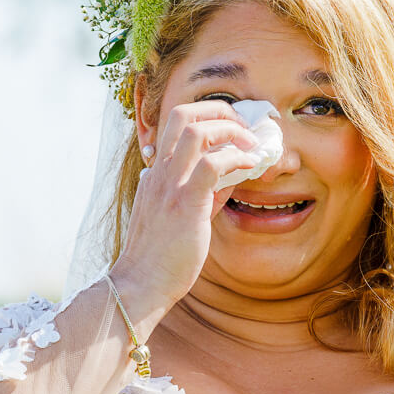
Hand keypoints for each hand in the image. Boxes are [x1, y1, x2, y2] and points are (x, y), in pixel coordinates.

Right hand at [109, 99, 259, 324]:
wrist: (142, 284)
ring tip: (251, 143)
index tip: (232, 129)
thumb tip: (231, 174)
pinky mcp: (184, 203)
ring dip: (230, 129)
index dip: (208, 117)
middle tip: (243, 126)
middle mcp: (160, 172)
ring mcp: (169, 185)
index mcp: (157, 173)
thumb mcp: (179, 215)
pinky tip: (251, 165)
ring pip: (195, 130)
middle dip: (219, 110)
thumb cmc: (161, 257)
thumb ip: (201, 191)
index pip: (177, 125)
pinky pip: (211, 165)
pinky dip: (236, 157)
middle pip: (182, 114)